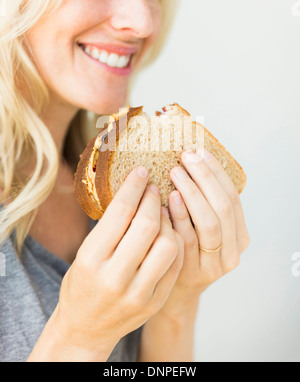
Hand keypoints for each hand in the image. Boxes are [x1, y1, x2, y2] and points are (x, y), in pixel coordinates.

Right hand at [53, 166, 183, 359]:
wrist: (86, 328)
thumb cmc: (83, 283)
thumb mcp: (86, 252)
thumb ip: (110, 226)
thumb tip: (135, 188)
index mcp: (92, 259)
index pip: (120, 212)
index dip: (134, 186)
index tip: (142, 170)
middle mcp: (115, 277)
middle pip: (147, 225)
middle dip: (154, 199)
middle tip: (154, 188)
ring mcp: (138, 292)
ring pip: (168, 244)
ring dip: (168, 221)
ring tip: (161, 212)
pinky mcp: (155, 301)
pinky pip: (175, 263)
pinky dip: (175, 241)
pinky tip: (168, 231)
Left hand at [158, 148, 249, 317]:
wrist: (173, 291)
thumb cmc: (186, 250)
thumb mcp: (200, 227)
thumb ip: (202, 203)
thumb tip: (190, 157)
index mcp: (239, 235)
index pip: (233, 197)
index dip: (216, 172)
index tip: (199, 151)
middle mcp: (232, 251)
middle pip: (222, 207)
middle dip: (204, 178)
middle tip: (185, 157)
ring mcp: (213, 265)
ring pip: (208, 223)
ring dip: (192, 193)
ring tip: (175, 173)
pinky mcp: (192, 273)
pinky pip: (186, 240)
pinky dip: (177, 217)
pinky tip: (165, 200)